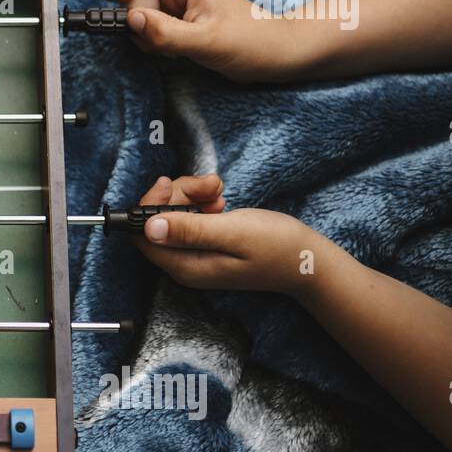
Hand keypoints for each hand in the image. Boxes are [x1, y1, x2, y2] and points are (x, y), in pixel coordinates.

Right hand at [116, 0, 307, 82]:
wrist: (276, 55)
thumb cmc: (252, 41)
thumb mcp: (206, 41)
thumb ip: (165, 33)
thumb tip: (131, 21)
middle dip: (140, 20)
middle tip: (158, 41)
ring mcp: (179, 8)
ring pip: (143, 16)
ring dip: (149, 36)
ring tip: (175, 49)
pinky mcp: (181, 25)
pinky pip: (154, 30)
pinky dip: (156, 44)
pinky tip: (177, 53)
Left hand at [133, 174, 327, 296]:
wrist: (309, 259)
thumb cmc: (278, 247)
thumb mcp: (233, 232)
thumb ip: (190, 230)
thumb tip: (148, 227)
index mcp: (186, 267)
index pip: (142, 236)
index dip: (150, 206)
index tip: (171, 184)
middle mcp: (184, 264)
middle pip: (155, 221)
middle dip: (177, 195)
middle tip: (209, 186)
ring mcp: (194, 254)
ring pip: (172, 214)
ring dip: (191, 194)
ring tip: (219, 191)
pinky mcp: (204, 243)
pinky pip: (189, 216)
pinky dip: (200, 201)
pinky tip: (219, 200)